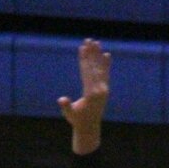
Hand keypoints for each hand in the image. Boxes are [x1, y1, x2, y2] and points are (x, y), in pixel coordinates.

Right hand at [58, 38, 111, 154]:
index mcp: (91, 94)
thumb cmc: (77, 120)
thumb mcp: (70, 114)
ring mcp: (104, 89)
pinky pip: (105, 74)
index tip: (83, 47)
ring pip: (101, 69)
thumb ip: (66, 107)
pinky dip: (105, 64)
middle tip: (89, 40)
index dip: (85, 59)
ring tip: (96, 42)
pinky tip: (106, 55)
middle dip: (91, 53)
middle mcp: (100, 90)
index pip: (88, 72)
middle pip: (95, 67)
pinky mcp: (105, 90)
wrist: (89, 127)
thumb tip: (62, 100)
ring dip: (98, 55)